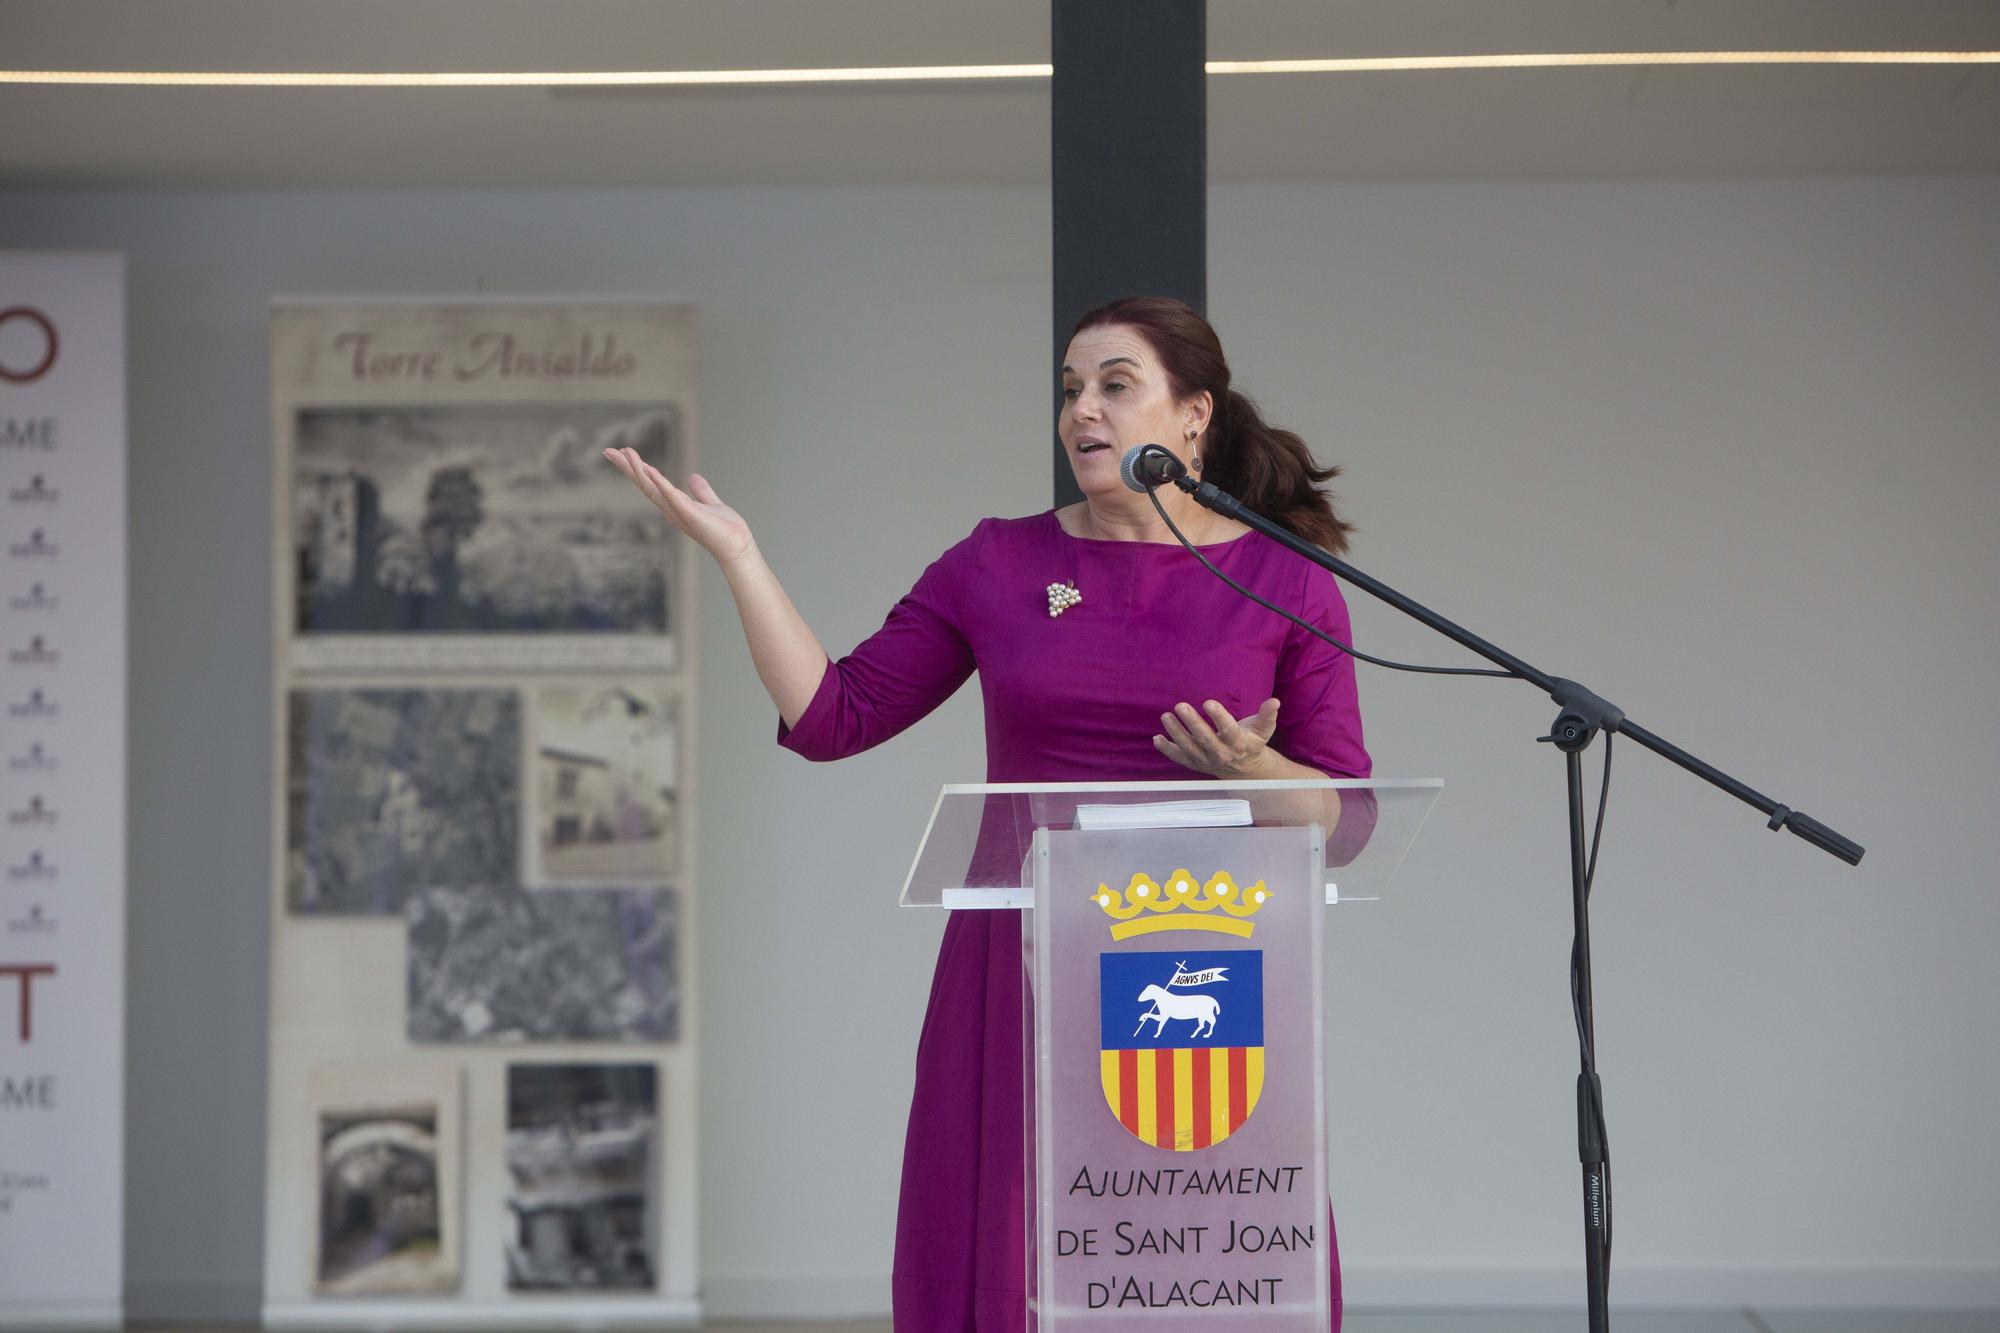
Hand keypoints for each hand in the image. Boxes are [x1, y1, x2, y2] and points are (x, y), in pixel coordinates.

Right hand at [604, 446, 754, 565]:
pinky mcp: (689, 514)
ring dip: (638, 470)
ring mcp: (677, 512)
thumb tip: (693, 477)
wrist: (737, 548)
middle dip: (627, 467)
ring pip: (652, 488)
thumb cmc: (725, 530)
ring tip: (625, 452)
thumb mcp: (710, 503)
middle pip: (643, 484)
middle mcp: (670, 508)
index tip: (623, 452)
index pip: (650, 483)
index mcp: (674, 504)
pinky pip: (671, 495)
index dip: (636, 469)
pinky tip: (648, 468)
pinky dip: (659, 482)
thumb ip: (701, 491)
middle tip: (608, 451)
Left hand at [1155, 698, 1281, 778]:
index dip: (1219, 717)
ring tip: (1166, 716)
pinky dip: (1167, 750)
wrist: (1244, 769)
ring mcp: (1206, 761)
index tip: (1208, 702)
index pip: (1228, 731)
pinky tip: (1157, 738)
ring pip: (1189, 748)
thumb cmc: (1251, 741)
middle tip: (1180, 705)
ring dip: (1176, 733)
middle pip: (1205, 740)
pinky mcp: (1194, 764)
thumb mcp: (1263, 729)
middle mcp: (1221, 755)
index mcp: (1238, 744)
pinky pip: (1179, 758)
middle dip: (1192, 723)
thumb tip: (1274, 701)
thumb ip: (1267, 715)